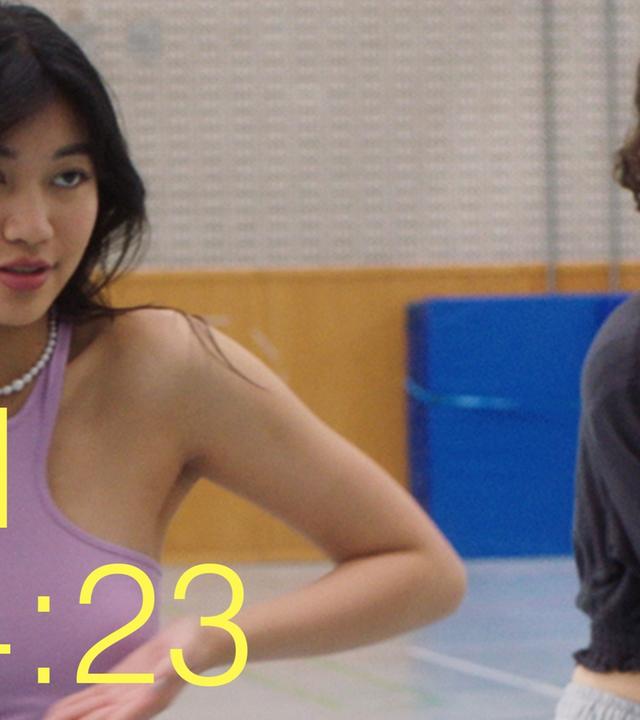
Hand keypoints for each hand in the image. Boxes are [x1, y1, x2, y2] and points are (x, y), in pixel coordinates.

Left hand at [42, 614, 212, 719]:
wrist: (199, 637)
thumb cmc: (196, 645)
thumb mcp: (188, 652)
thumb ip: (174, 665)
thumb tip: (158, 676)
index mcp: (152, 699)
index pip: (120, 717)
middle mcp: (136, 701)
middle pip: (101, 717)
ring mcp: (127, 691)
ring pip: (94, 708)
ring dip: (74, 714)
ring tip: (49, 719)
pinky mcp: (123, 679)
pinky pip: (98, 693)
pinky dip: (80, 701)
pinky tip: (64, 707)